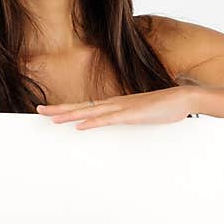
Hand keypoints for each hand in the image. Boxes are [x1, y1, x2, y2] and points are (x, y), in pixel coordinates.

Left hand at [36, 85, 197, 129]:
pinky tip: (80, 125)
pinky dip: (92, 122)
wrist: (185, 98)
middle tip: (38, 111)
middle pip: (81, 107)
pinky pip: (108, 119)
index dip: (67, 109)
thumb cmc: (166, 107)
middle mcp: (115, 104)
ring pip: (90, 112)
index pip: (86, 107)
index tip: (51, 111)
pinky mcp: (132, 114)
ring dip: (70, 115)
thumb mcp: (142, 116)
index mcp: (116, 104)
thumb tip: (121, 125)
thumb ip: (130, 120)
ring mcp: (123, 108)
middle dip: (59, 109)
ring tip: (51, 118)